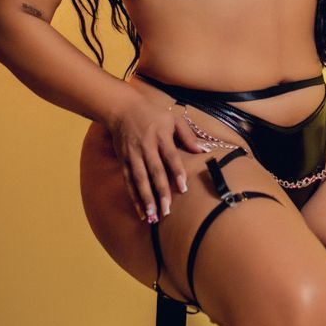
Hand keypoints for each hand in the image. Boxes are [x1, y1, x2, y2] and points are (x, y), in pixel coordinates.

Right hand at [106, 88, 213, 223]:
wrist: (122, 109)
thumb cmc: (153, 114)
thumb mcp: (173, 119)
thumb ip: (188, 135)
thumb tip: (202, 150)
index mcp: (160, 136)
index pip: (170, 156)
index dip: (176, 171)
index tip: (183, 188)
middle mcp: (146, 147)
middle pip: (154, 171)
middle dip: (160, 192)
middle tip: (167, 210)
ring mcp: (133, 155)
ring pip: (140, 180)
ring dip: (146, 198)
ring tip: (153, 215)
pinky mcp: (124, 161)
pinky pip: (129, 181)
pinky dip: (134, 197)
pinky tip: (141, 211)